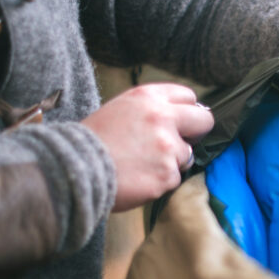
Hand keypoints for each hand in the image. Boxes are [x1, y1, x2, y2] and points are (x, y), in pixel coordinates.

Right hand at [82, 83, 213, 211]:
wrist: (75, 168)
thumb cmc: (93, 141)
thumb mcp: (121, 110)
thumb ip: (151, 111)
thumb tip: (179, 119)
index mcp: (149, 97)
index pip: (188, 97)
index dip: (187, 112)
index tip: (181, 122)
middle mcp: (163, 118)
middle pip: (204, 121)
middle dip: (196, 133)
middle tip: (179, 143)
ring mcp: (168, 147)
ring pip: (187, 155)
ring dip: (171, 162)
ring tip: (142, 165)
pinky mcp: (168, 174)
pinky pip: (174, 178)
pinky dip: (160, 181)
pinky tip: (140, 178)